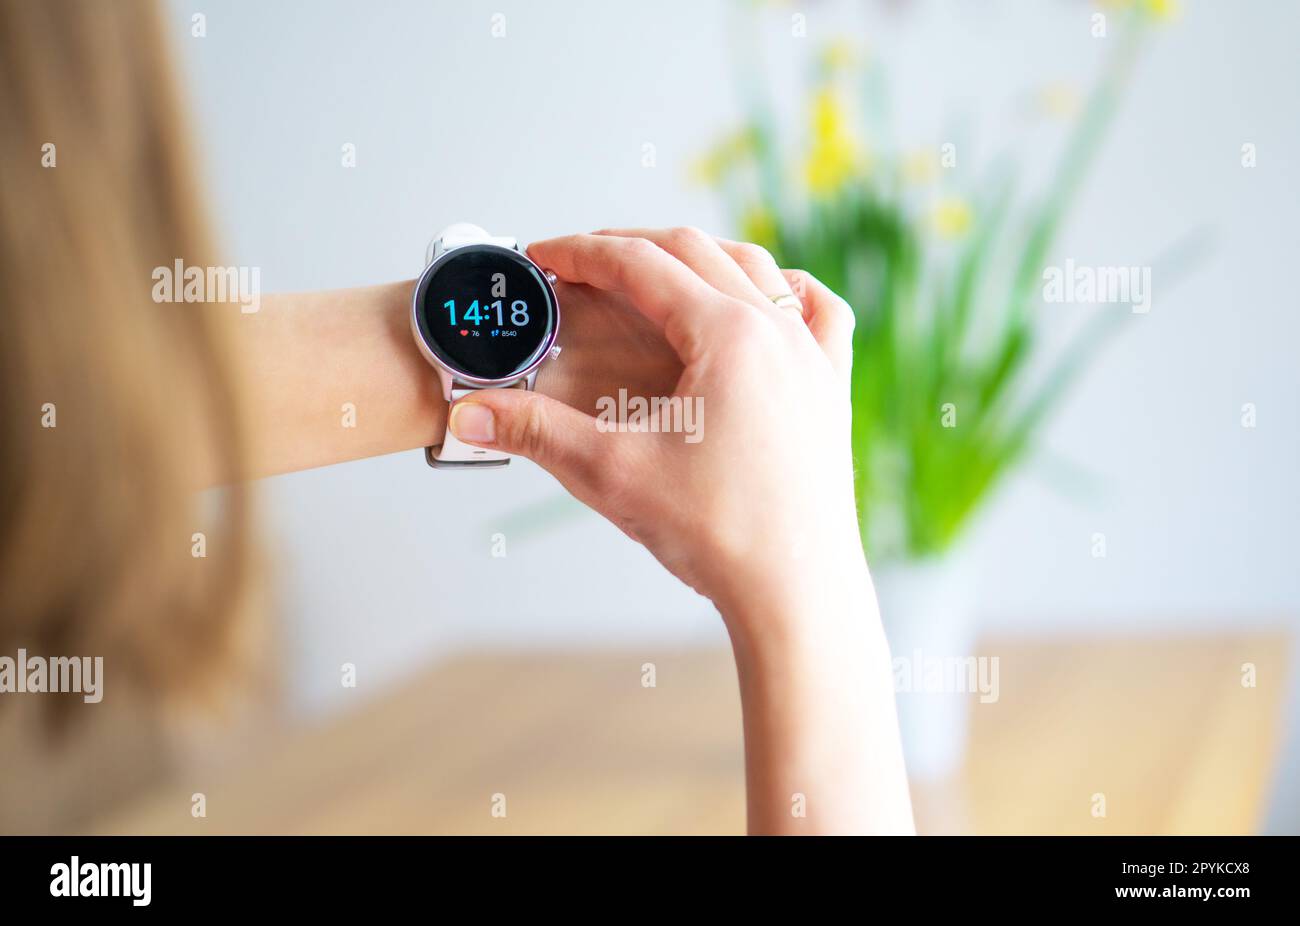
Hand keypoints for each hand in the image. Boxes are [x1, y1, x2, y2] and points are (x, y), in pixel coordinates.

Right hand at [449, 229, 912, 834]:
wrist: (795, 592)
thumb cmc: (718, 534)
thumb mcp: (610, 474)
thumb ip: (534, 432)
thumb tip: (467, 414)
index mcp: (726, 334)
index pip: (639, 264)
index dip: (579, 253)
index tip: (541, 255)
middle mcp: (777, 329)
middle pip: (695, 252)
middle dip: (629, 246)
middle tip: (579, 262)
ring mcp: (812, 356)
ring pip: (756, 269)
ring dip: (699, 256)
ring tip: (654, 270)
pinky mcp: (832, 390)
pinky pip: (820, 311)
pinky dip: (785, 289)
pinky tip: (766, 296)